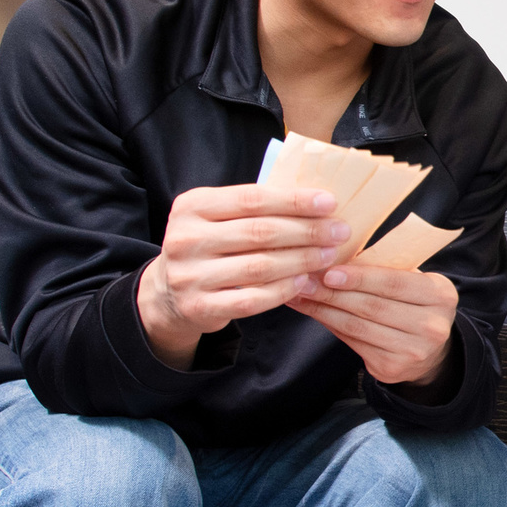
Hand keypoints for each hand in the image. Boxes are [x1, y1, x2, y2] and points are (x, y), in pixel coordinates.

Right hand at [138, 185, 345, 368]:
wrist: (167, 291)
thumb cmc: (208, 245)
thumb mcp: (217, 216)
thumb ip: (254, 207)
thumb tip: (315, 201)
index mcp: (193, 206)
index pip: (253, 199)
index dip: (294, 201)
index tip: (329, 202)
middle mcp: (187, 238)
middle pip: (260, 232)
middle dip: (307, 231)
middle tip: (339, 232)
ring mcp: (190, 275)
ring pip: (259, 266)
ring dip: (302, 260)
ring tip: (329, 254)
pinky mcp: (200, 306)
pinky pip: (252, 299)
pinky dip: (283, 289)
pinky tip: (305, 280)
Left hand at [290, 262, 459, 387]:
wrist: (430, 350)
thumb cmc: (414, 304)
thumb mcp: (413, 281)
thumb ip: (384, 270)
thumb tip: (334, 259)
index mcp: (440, 295)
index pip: (394, 283)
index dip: (359, 277)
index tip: (328, 271)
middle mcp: (432, 326)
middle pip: (372, 306)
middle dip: (333, 292)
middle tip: (304, 280)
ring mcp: (413, 351)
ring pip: (358, 326)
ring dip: (324, 309)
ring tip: (302, 294)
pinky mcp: (392, 368)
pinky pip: (353, 342)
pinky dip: (330, 325)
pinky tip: (315, 313)